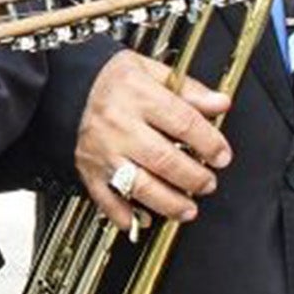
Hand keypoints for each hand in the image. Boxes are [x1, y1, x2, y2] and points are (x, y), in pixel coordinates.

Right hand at [74, 48, 232, 229]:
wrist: (71, 87)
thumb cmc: (116, 81)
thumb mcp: (154, 71)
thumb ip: (190, 90)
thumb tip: (220, 103)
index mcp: (138, 94)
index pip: (183, 122)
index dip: (209, 143)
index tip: (222, 155)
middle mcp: (118, 123)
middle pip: (163, 158)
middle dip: (193, 177)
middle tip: (208, 183)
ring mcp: (102, 150)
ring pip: (139, 185)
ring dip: (168, 202)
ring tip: (188, 209)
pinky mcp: (89, 169)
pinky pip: (106, 199)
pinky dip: (124, 215)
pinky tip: (142, 221)